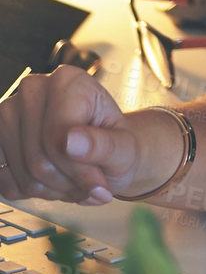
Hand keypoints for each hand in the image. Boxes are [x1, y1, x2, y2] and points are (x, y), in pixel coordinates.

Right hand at [0, 67, 145, 204]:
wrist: (101, 151)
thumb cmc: (114, 145)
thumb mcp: (125, 149)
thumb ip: (103, 145)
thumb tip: (71, 140)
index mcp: (68, 81)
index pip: (58, 139)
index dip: (80, 171)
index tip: (100, 183)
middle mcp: (33, 89)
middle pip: (38, 161)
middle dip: (67, 183)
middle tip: (88, 183)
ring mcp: (8, 113)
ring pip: (23, 176)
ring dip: (52, 190)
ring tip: (73, 180)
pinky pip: (6, 182)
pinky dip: (32, 192)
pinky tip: (52, 181)